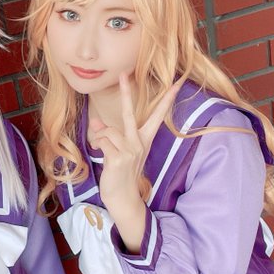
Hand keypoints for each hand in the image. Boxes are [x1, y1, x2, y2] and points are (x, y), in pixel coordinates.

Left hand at [89, 74, 179, 251]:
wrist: (123, 199)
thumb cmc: (121, 175)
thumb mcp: (116, 152)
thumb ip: (109, 135)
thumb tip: (96, 121)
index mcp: (144, 139)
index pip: (158, 116)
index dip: (167, 100)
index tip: (177, 84)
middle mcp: (139, 142)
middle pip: (131, 113)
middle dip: (127, 92)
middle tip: (124, 73)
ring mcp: (131, 150)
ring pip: (109, 130)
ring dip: (100, 137)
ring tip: (100, 147)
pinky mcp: (120, 158)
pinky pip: (103, 141)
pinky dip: (97, 145)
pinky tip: (100, 154)